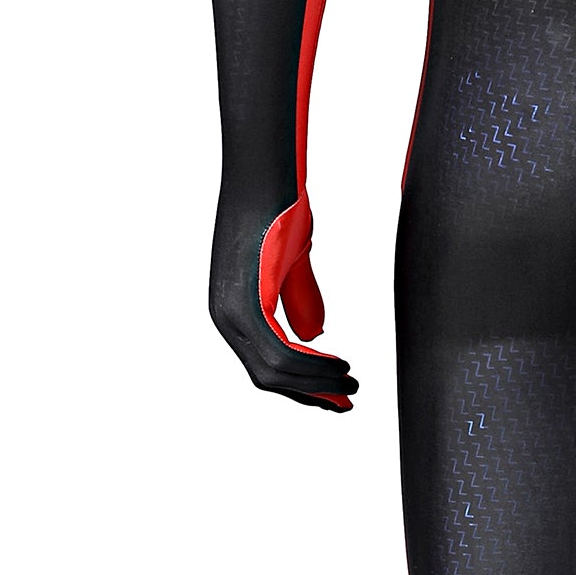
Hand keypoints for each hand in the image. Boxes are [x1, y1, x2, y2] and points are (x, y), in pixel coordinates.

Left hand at [209, 195, 359, 411]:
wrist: (264, 173)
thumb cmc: (277, 208)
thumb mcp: (291, 263)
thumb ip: (298, 299)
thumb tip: (313, 336)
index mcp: (233, 310)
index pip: (264, 366)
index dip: (301, 386)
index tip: (333, 396)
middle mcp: (226, 317)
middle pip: (268, 377)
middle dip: (311, 393)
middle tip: (346, 401)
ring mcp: (231, 311)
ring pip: (274, 371)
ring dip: (317, 382)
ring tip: (349, 385)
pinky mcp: (244, 302)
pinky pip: (278, 350)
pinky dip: (311, 365)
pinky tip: (338, 365)